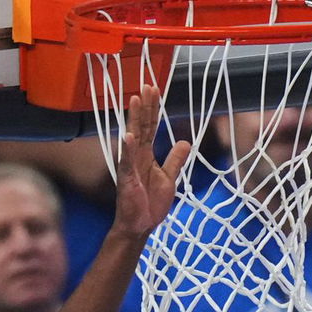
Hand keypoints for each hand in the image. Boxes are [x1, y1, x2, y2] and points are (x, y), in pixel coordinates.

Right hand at [112, 87, 192, 242]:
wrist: (140, 226)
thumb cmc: (150, 203)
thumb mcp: (169, 178)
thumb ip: (175, 160)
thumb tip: (184, 141)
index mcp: (147, 155)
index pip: (151, 126)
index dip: (153, 108)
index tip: (155, 89)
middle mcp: (137, 156)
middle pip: (142, 126)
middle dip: (145, 106)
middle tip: (147, 85)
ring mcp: (130, 166)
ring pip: (132, 138)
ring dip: (134, 119)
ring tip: (135, 100)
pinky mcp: (127, 179)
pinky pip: (127, 162)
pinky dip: (128, 149)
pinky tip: (128, 135)